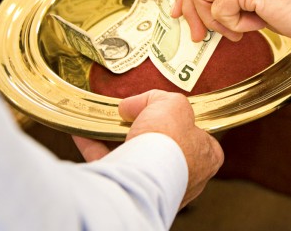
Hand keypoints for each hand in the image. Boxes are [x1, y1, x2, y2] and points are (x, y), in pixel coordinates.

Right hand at [74, 90, 223, 207]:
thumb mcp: (173, 103)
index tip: (164, 111)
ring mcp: (159, 186)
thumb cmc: (170, 140)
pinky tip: (84, 134)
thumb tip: (133, 105)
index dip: (182, 120)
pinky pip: (112, 167)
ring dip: (121, 142)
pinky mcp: (130, 191)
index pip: (200, 137)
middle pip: (167, 148)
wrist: (144, 172)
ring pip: (139, 161)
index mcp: (206, 157)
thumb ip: (158, 98)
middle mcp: (187, 176)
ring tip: (107, 123)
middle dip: (148, 133)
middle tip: (131, 117)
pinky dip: (96, 150)